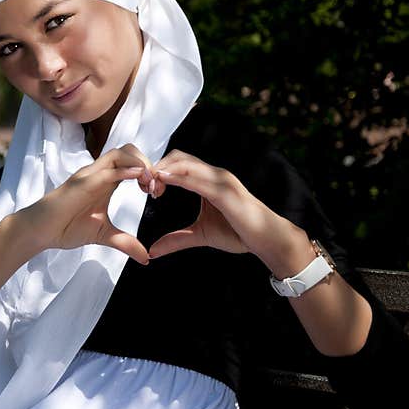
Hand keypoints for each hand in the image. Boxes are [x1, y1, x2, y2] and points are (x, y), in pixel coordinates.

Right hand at [23, 144, 152, 263]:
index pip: (132, 162)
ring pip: (119, 153)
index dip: (149, 172)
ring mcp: (90, 175)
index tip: (156, 192)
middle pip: (129, 150)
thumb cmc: (67, 228)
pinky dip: (124, 171)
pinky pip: (106, 170)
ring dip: (139, 164)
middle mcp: (99, 173)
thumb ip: (126, 243)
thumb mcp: (104, 235)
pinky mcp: (82, 183)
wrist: (40, 231)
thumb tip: (146, 258)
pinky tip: (138, 178)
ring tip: (149, 184)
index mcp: (106, 181)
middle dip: (148, 163)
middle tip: (155, 187)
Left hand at [145, 150, 282, 259]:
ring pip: (186, 164)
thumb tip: (152, 251)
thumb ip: (177, 240)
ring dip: (164, 170)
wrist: (266, 239)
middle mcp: (215, 175)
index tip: (145, 187)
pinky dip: (179, 177)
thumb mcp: (200, 235)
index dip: (158, 170)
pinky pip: (198, 180)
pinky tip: (164, 180)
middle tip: (143, 185)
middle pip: (178, 157)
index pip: (178, 163)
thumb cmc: (238, 234)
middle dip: (157, 166)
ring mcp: (221, 181)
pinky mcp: (225, 192)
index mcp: (208, 180)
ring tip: (148, 184)